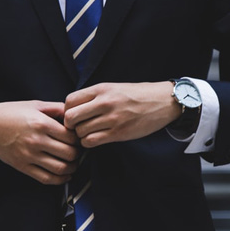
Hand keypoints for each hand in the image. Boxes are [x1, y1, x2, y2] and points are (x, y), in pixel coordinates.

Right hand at [0, 101, 79, 184]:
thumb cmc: (11, 113)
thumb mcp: (35, 105)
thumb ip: (57, 108)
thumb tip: (74, 113)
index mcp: (41, 124)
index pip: (71, 137)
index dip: (79, 138)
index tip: (79, 137)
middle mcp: (36, 141)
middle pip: (69, 153)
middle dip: (78, 153)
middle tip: (79, 150)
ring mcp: (29, 156)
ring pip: (60, 168)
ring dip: (72, 168)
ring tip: (74, 163)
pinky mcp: (23, 166)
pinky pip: (46, 178)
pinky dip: (60, 180)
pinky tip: (65, 175)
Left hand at [64, 82, 180, 147]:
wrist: (162, 101)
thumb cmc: (136, 95)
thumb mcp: (113, 88)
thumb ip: (94, 96)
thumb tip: (72, 108)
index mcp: (101, 89)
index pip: (69, 100)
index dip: (67, 110)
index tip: (74, 115)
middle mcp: (104, 102)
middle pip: (70, 117)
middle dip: (70, 125)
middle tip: (77, 127)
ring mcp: (112, 119)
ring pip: (80, 132)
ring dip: (81, 135)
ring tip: (89, 132)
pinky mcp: (119, 133)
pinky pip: (92, 141)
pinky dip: (89, 142)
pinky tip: (95, 138)